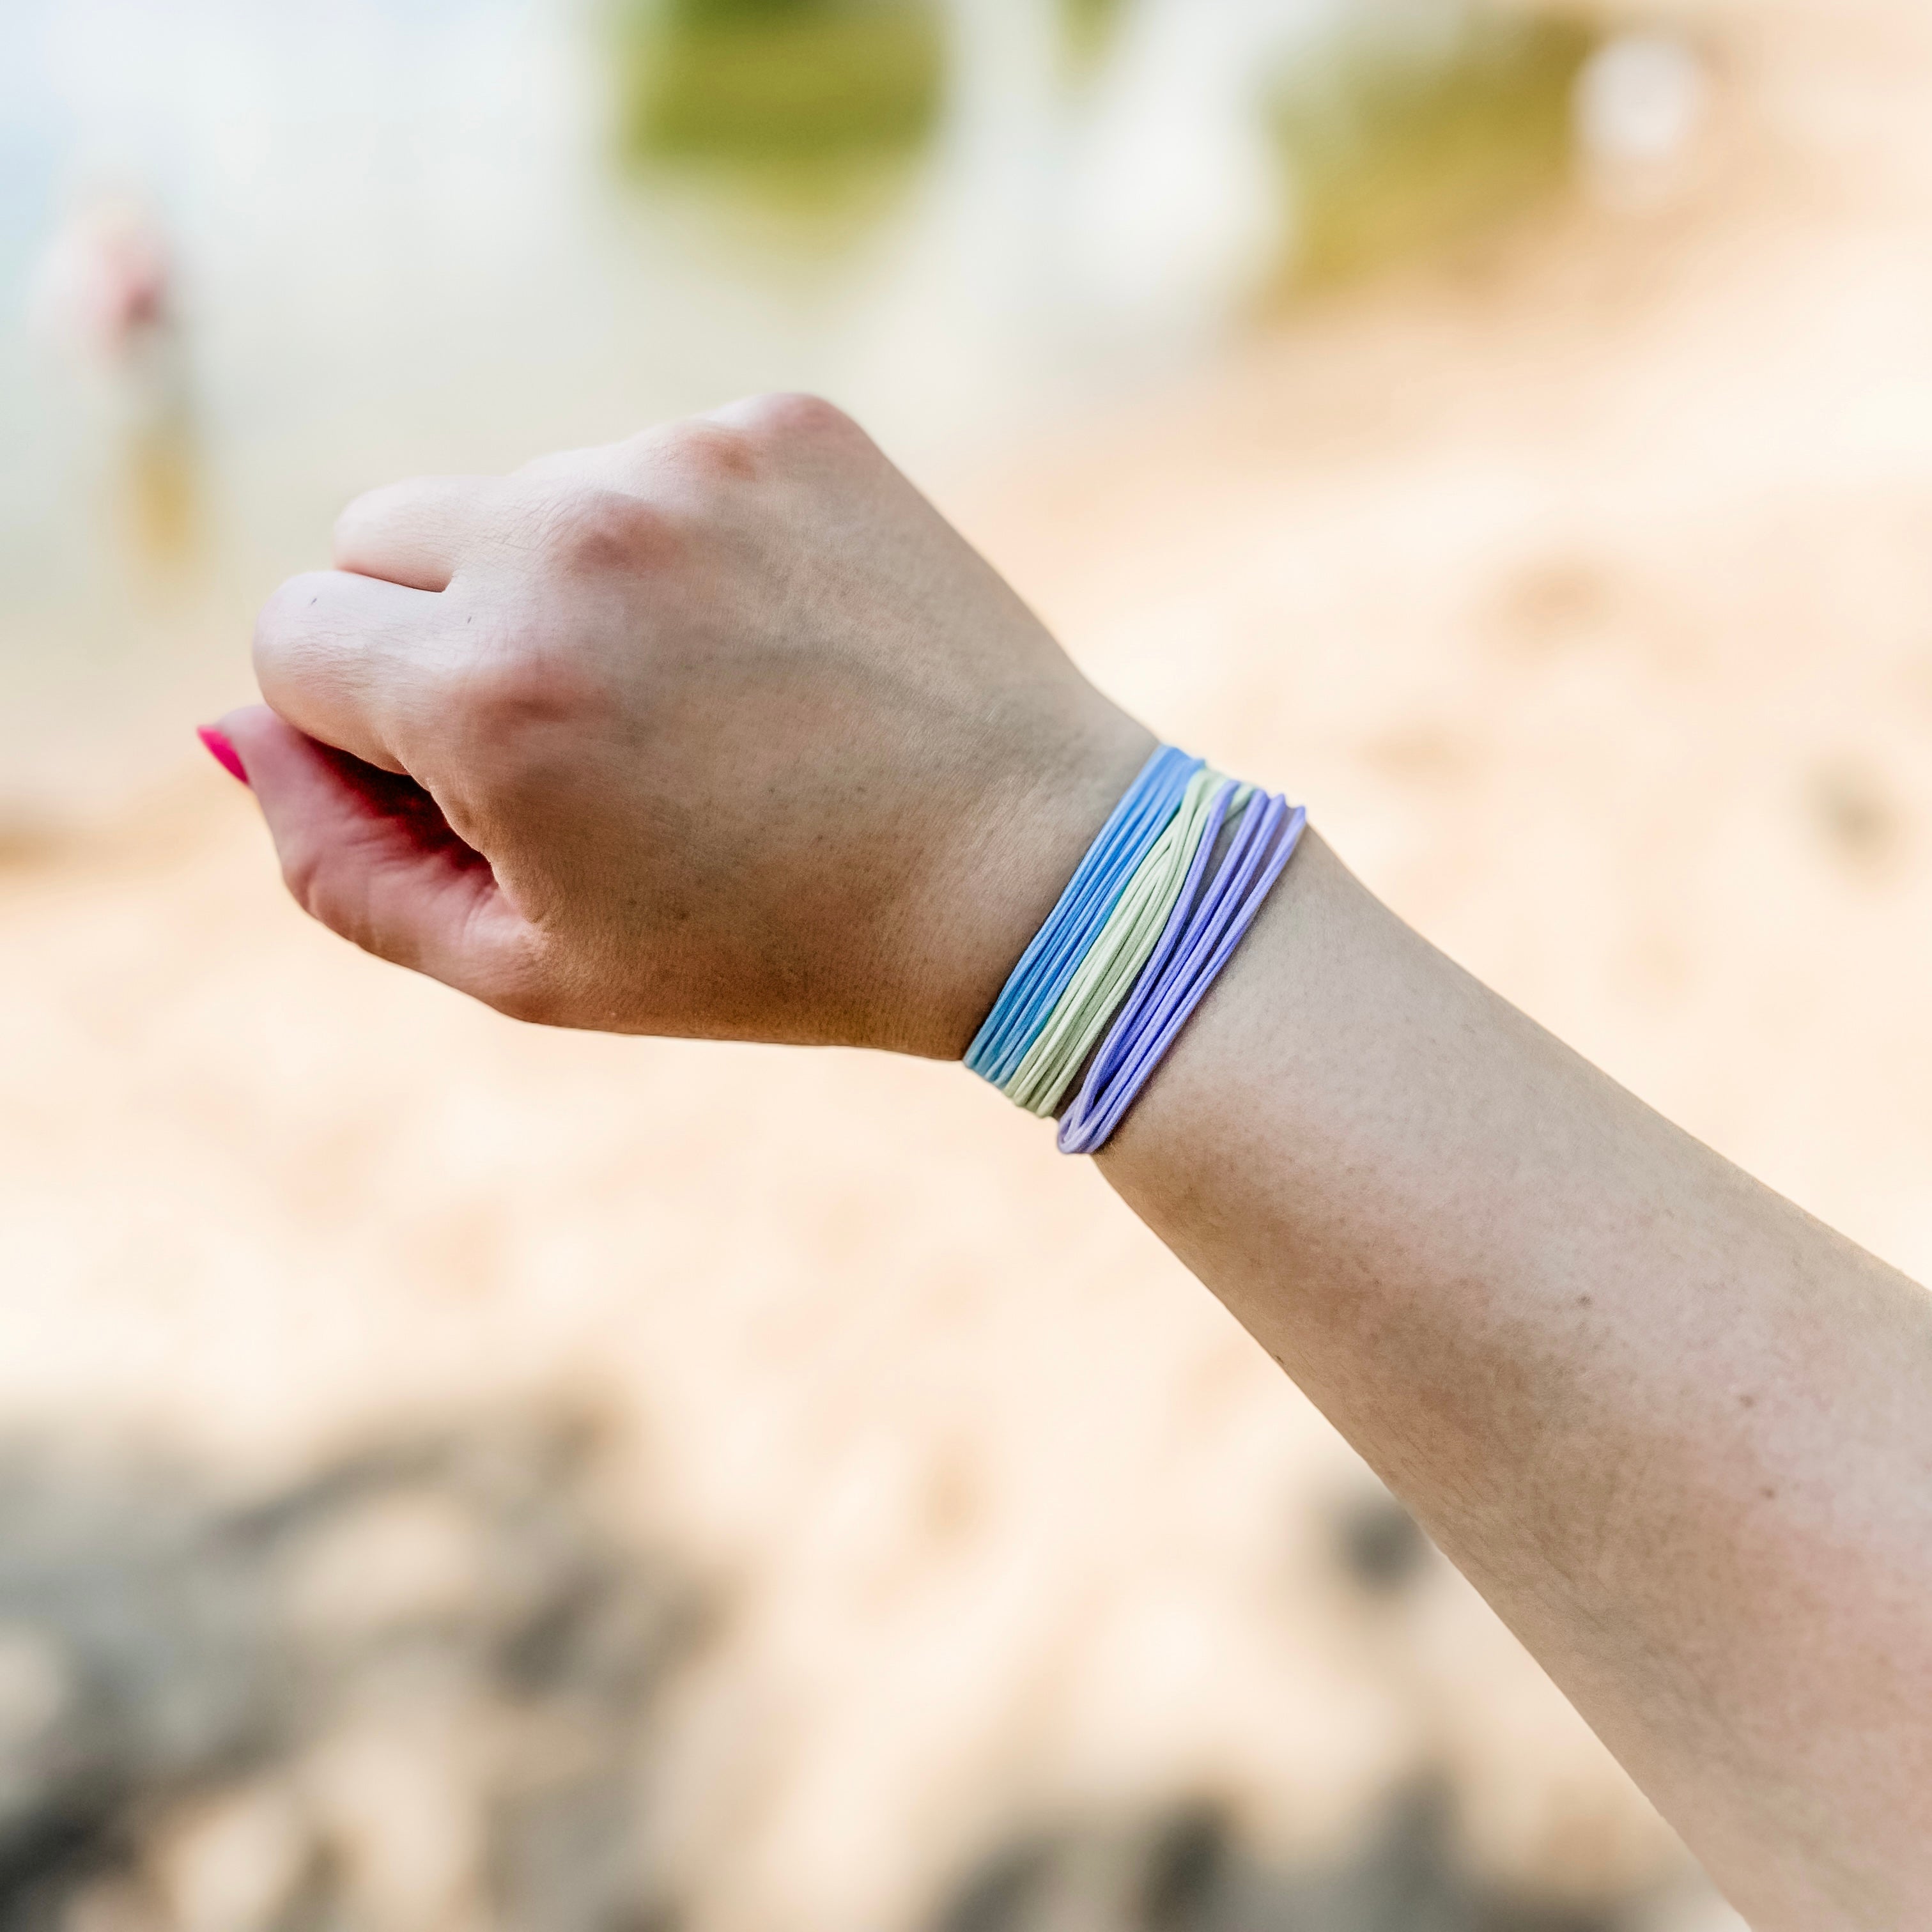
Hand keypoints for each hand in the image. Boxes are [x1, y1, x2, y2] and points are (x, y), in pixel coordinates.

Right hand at [222, 394, 1153, 1055]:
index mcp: (489, 687)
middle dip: (430, 638)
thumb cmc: (777, 949)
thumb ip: (340, 863)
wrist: (1027, 876)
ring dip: (558, 584)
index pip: (291, 637)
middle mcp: (570, 539)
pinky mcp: (783, 423)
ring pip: (517, 493)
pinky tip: (772, 640)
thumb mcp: (531, 968)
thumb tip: (245, 734)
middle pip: (376, 536)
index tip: (471, 785)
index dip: (364, 730)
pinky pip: (648, 464)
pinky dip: (676, 543)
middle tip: (574, 743)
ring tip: (700, 700)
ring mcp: (685, 462)